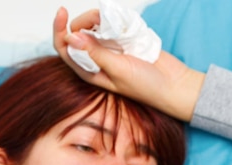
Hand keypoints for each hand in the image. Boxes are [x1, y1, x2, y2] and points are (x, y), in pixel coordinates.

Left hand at [52, 7, 204, 121]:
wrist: (172, 84)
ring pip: (94, 26)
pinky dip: (114, 20)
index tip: (63, 12)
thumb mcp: (118, 70)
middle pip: (77, 33)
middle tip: (100, 21)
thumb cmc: (146, 86)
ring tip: (117, 27)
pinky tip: (125, 27)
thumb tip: (72, 36)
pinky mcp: (123, 41)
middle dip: (83, 21)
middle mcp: (96, 60)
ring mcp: (110, 49)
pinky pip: (111, 24)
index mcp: (89, 71)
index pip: (65, 49)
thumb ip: (96, 54)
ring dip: (100, 20)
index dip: (59, 30)